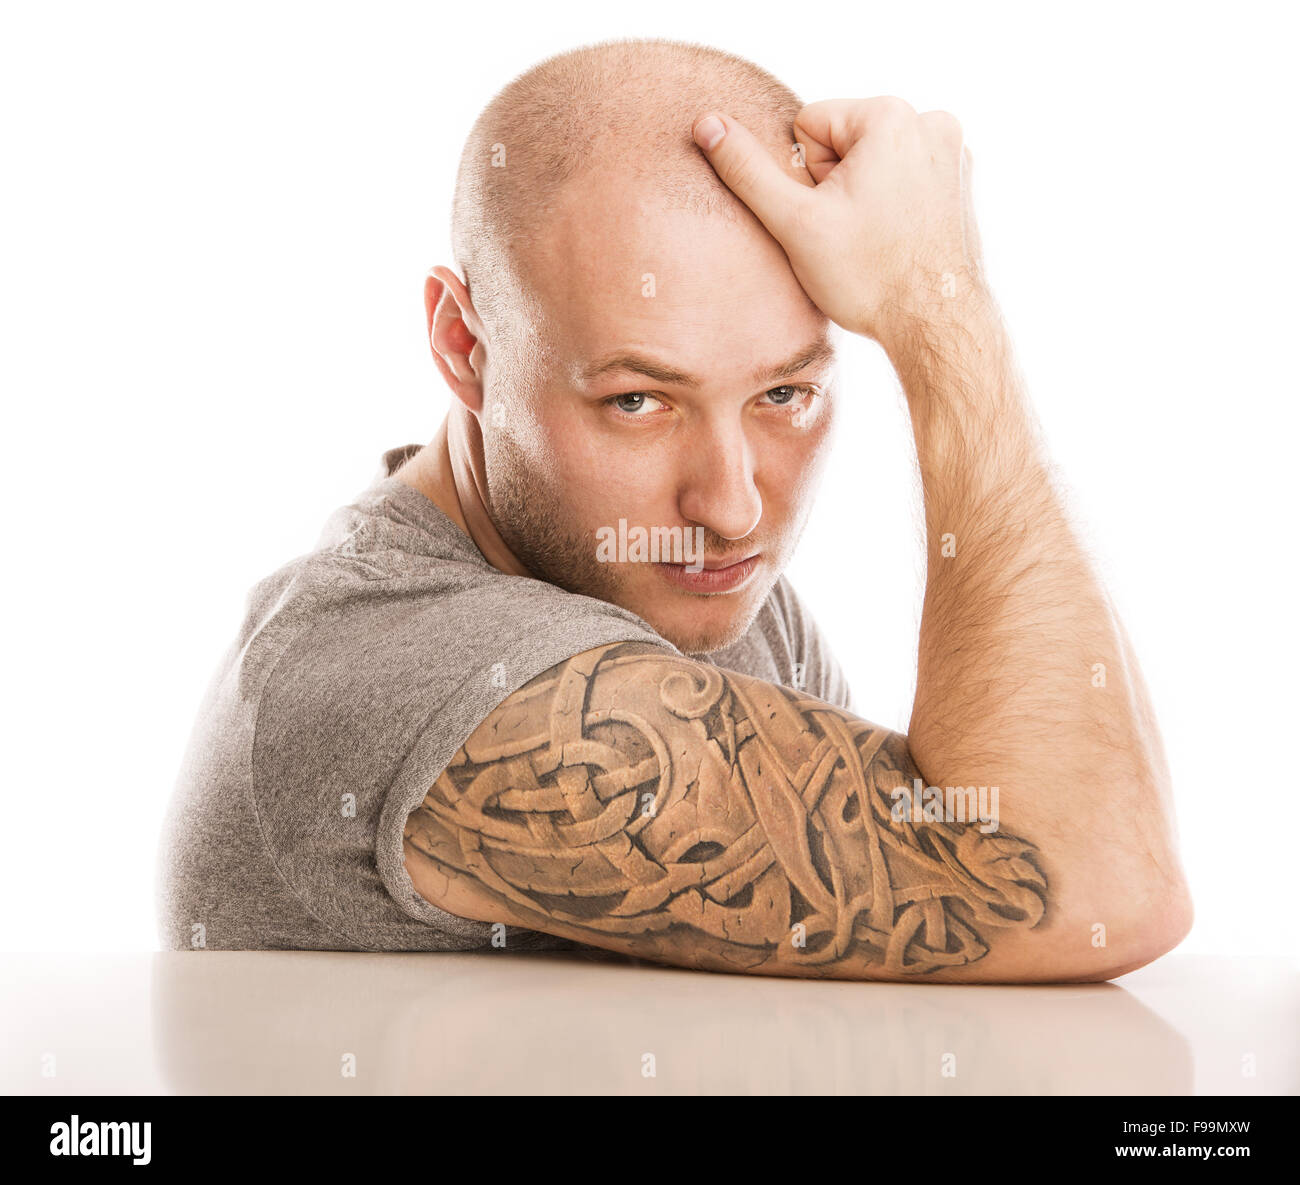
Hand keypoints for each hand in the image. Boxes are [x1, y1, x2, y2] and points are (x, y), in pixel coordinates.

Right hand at [693, 98, 986, 344]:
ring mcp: (952, 152)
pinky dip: (892, 205)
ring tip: (876, 240)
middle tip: (852, 234)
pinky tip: (897, 242)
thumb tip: (706, 124)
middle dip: (835, 187)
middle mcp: (929, 122)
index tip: (831, 216)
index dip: (806, 179)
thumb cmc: (868, 277)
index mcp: (890, 115)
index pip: (808, 126)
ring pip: (871, 162)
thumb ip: (746, 169)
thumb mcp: (794, 221)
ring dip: (862, 197)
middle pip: (842, 142)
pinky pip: (902, 179)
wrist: (934, 325)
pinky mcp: (960, 182)